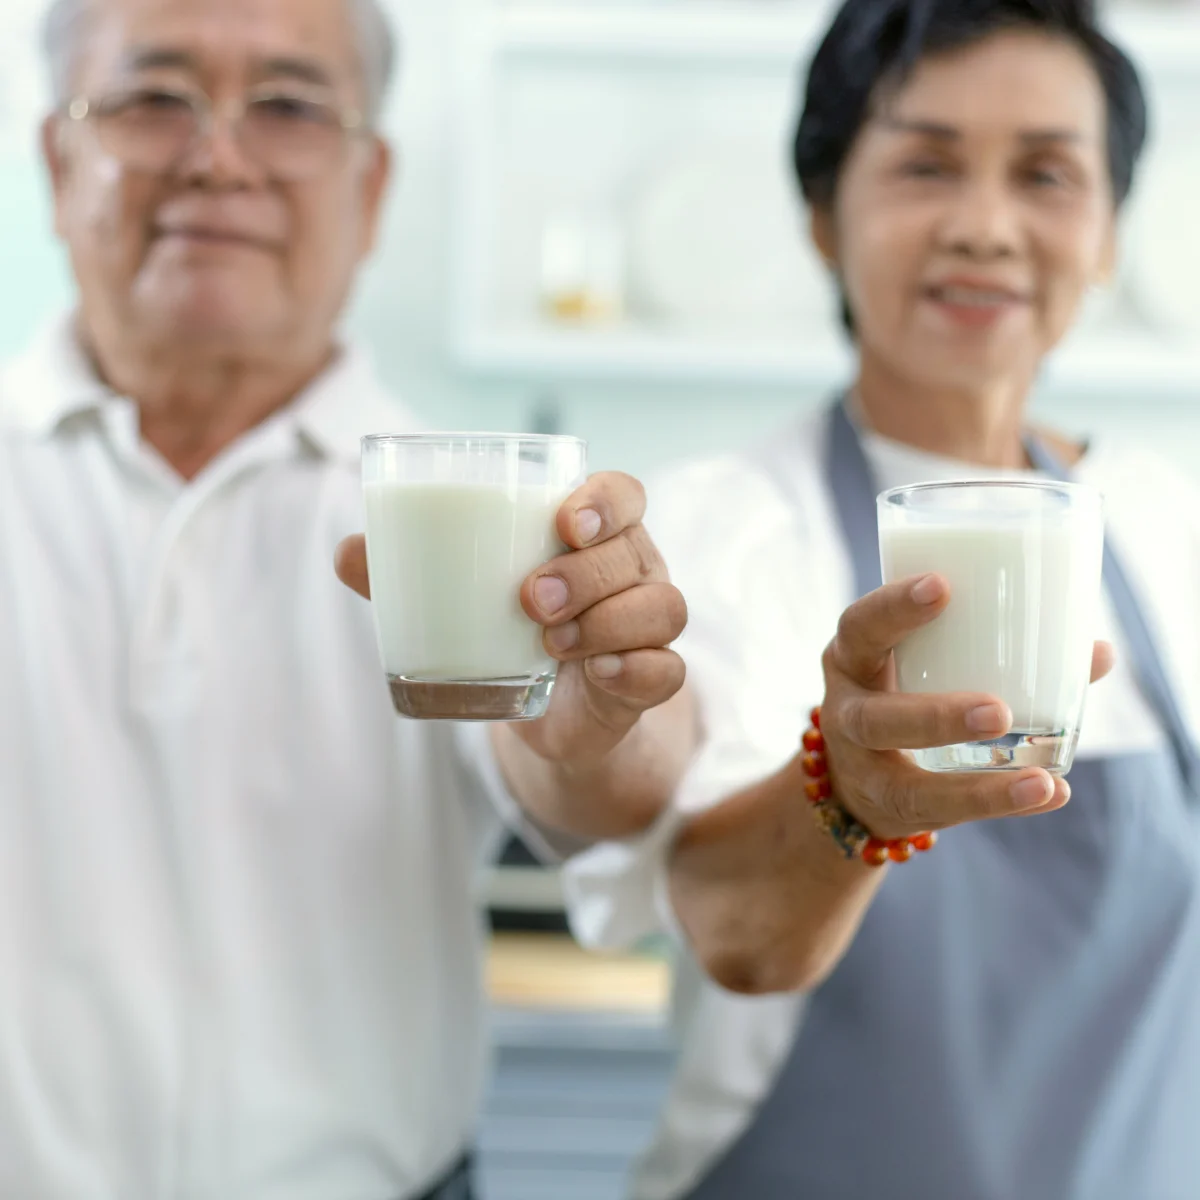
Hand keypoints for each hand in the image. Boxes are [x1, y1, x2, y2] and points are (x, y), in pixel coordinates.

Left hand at [333, 472, 687, 766]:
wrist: (543, 711)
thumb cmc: (507, 629)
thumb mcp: (460, 599)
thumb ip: (408, 575)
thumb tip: (347, 552)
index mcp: (594, 536)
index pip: (624, 494)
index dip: (606, 500)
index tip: (566, 520)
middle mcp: (633, 571)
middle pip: (634, 552)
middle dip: (584, 573)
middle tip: (529, 599)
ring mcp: (647, 626)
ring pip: (662, 607)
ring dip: (608, 622)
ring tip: (550, 642)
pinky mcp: (649, 680)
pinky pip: (669, 670)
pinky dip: (637, 669)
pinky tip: (598, 673)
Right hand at [820, 573, 1114, 840]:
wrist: (853, 774)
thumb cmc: (906, 691)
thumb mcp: (927, 662)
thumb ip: (997, 651)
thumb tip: (1096, 651)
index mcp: (854, 657)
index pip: (861, 627)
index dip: (894, 607)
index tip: (942, 585)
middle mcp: (847, 713)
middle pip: (875, 718)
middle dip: (935, 716)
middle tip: (997, 712)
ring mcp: (864, 770)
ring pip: (906, 785)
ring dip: (974, 785)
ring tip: (1038, 777)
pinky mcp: (892, 809)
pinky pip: (942, 816)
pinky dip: (998, 804)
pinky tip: (1049, 792)